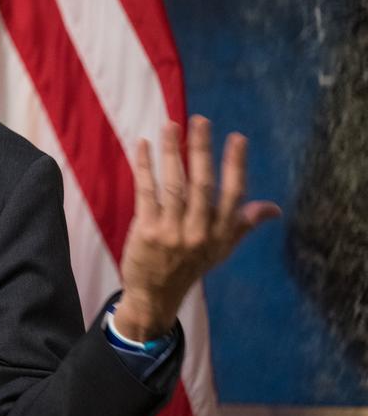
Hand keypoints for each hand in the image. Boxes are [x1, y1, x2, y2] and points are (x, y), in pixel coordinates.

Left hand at [113, 115, 279, 340]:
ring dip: (170, 151)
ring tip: (170, 125)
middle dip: (201, 150)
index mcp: (221, 234)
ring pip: (173, 184)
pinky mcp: (146, 230)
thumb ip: (242, 224)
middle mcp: (200, 232)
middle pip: (202, 184)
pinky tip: (143, 144)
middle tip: (200, 120)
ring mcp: (172, 231)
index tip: (237, 138)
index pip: (233, 194)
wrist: (155, 295)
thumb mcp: (221, 249)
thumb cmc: (189, 266)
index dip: (236, 165)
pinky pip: (146, 191)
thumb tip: (273, 208)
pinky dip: (144, 166)